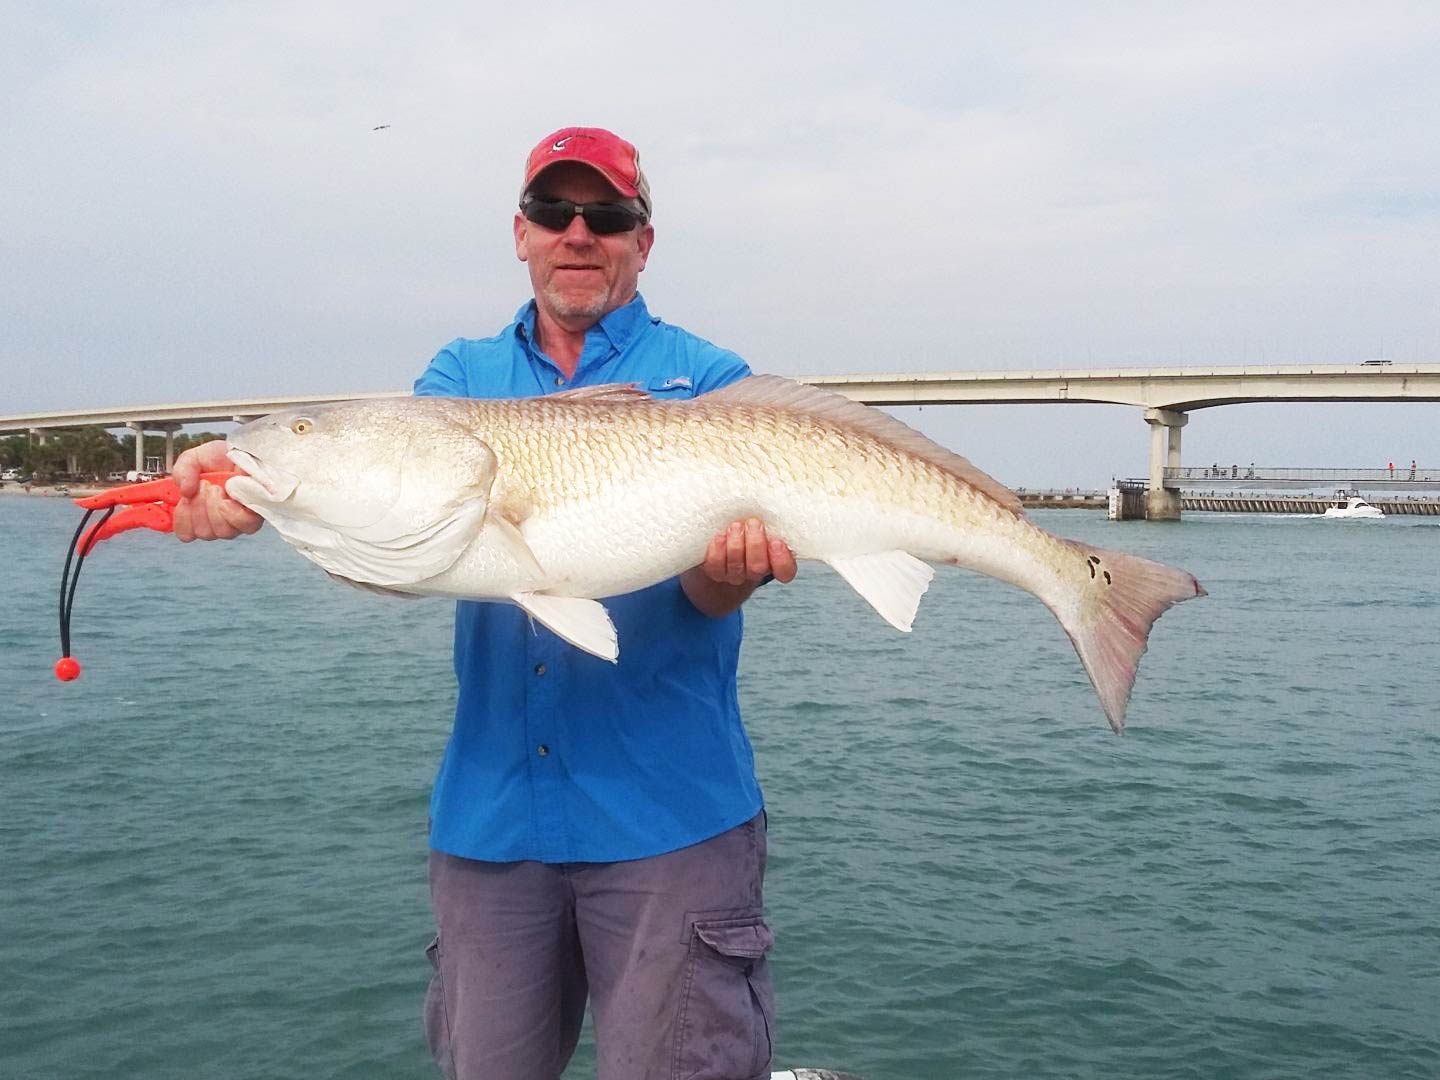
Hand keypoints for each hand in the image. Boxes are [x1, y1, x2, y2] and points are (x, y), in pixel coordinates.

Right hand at [172, 439, 263, 541]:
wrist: (246, 451)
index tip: (185, 498)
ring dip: (215, 506)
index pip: (186, 534)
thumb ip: (182, 471)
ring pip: (221, 531)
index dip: (183, 519)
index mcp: (198, 512)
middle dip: (199, 506)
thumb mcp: (194, 459)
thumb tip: (184, 491)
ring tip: (218, 487)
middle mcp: (218, 521)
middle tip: (204, 485)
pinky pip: (242, 524)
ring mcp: (237, 522)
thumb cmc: (222, 458)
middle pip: (204, 533)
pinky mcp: (255, 516)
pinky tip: (230, 494)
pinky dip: (233, 509)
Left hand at [681, 518, 796, 617]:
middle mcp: (755, 570)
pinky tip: (719, 536)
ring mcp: (734, 574)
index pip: (785, 571)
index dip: (782, 560)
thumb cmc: (745, 524)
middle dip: (756, 545)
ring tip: (735, 526)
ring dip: (736, 545)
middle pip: (759, 567)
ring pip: (737, 567)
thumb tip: (767, 497)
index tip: (777, 542)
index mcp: (773, 560)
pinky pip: (716, 566)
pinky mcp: (714, 571)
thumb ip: (767, 517)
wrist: (715, 540)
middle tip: (753, 523)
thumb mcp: (759, 520)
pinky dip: (718, 550)